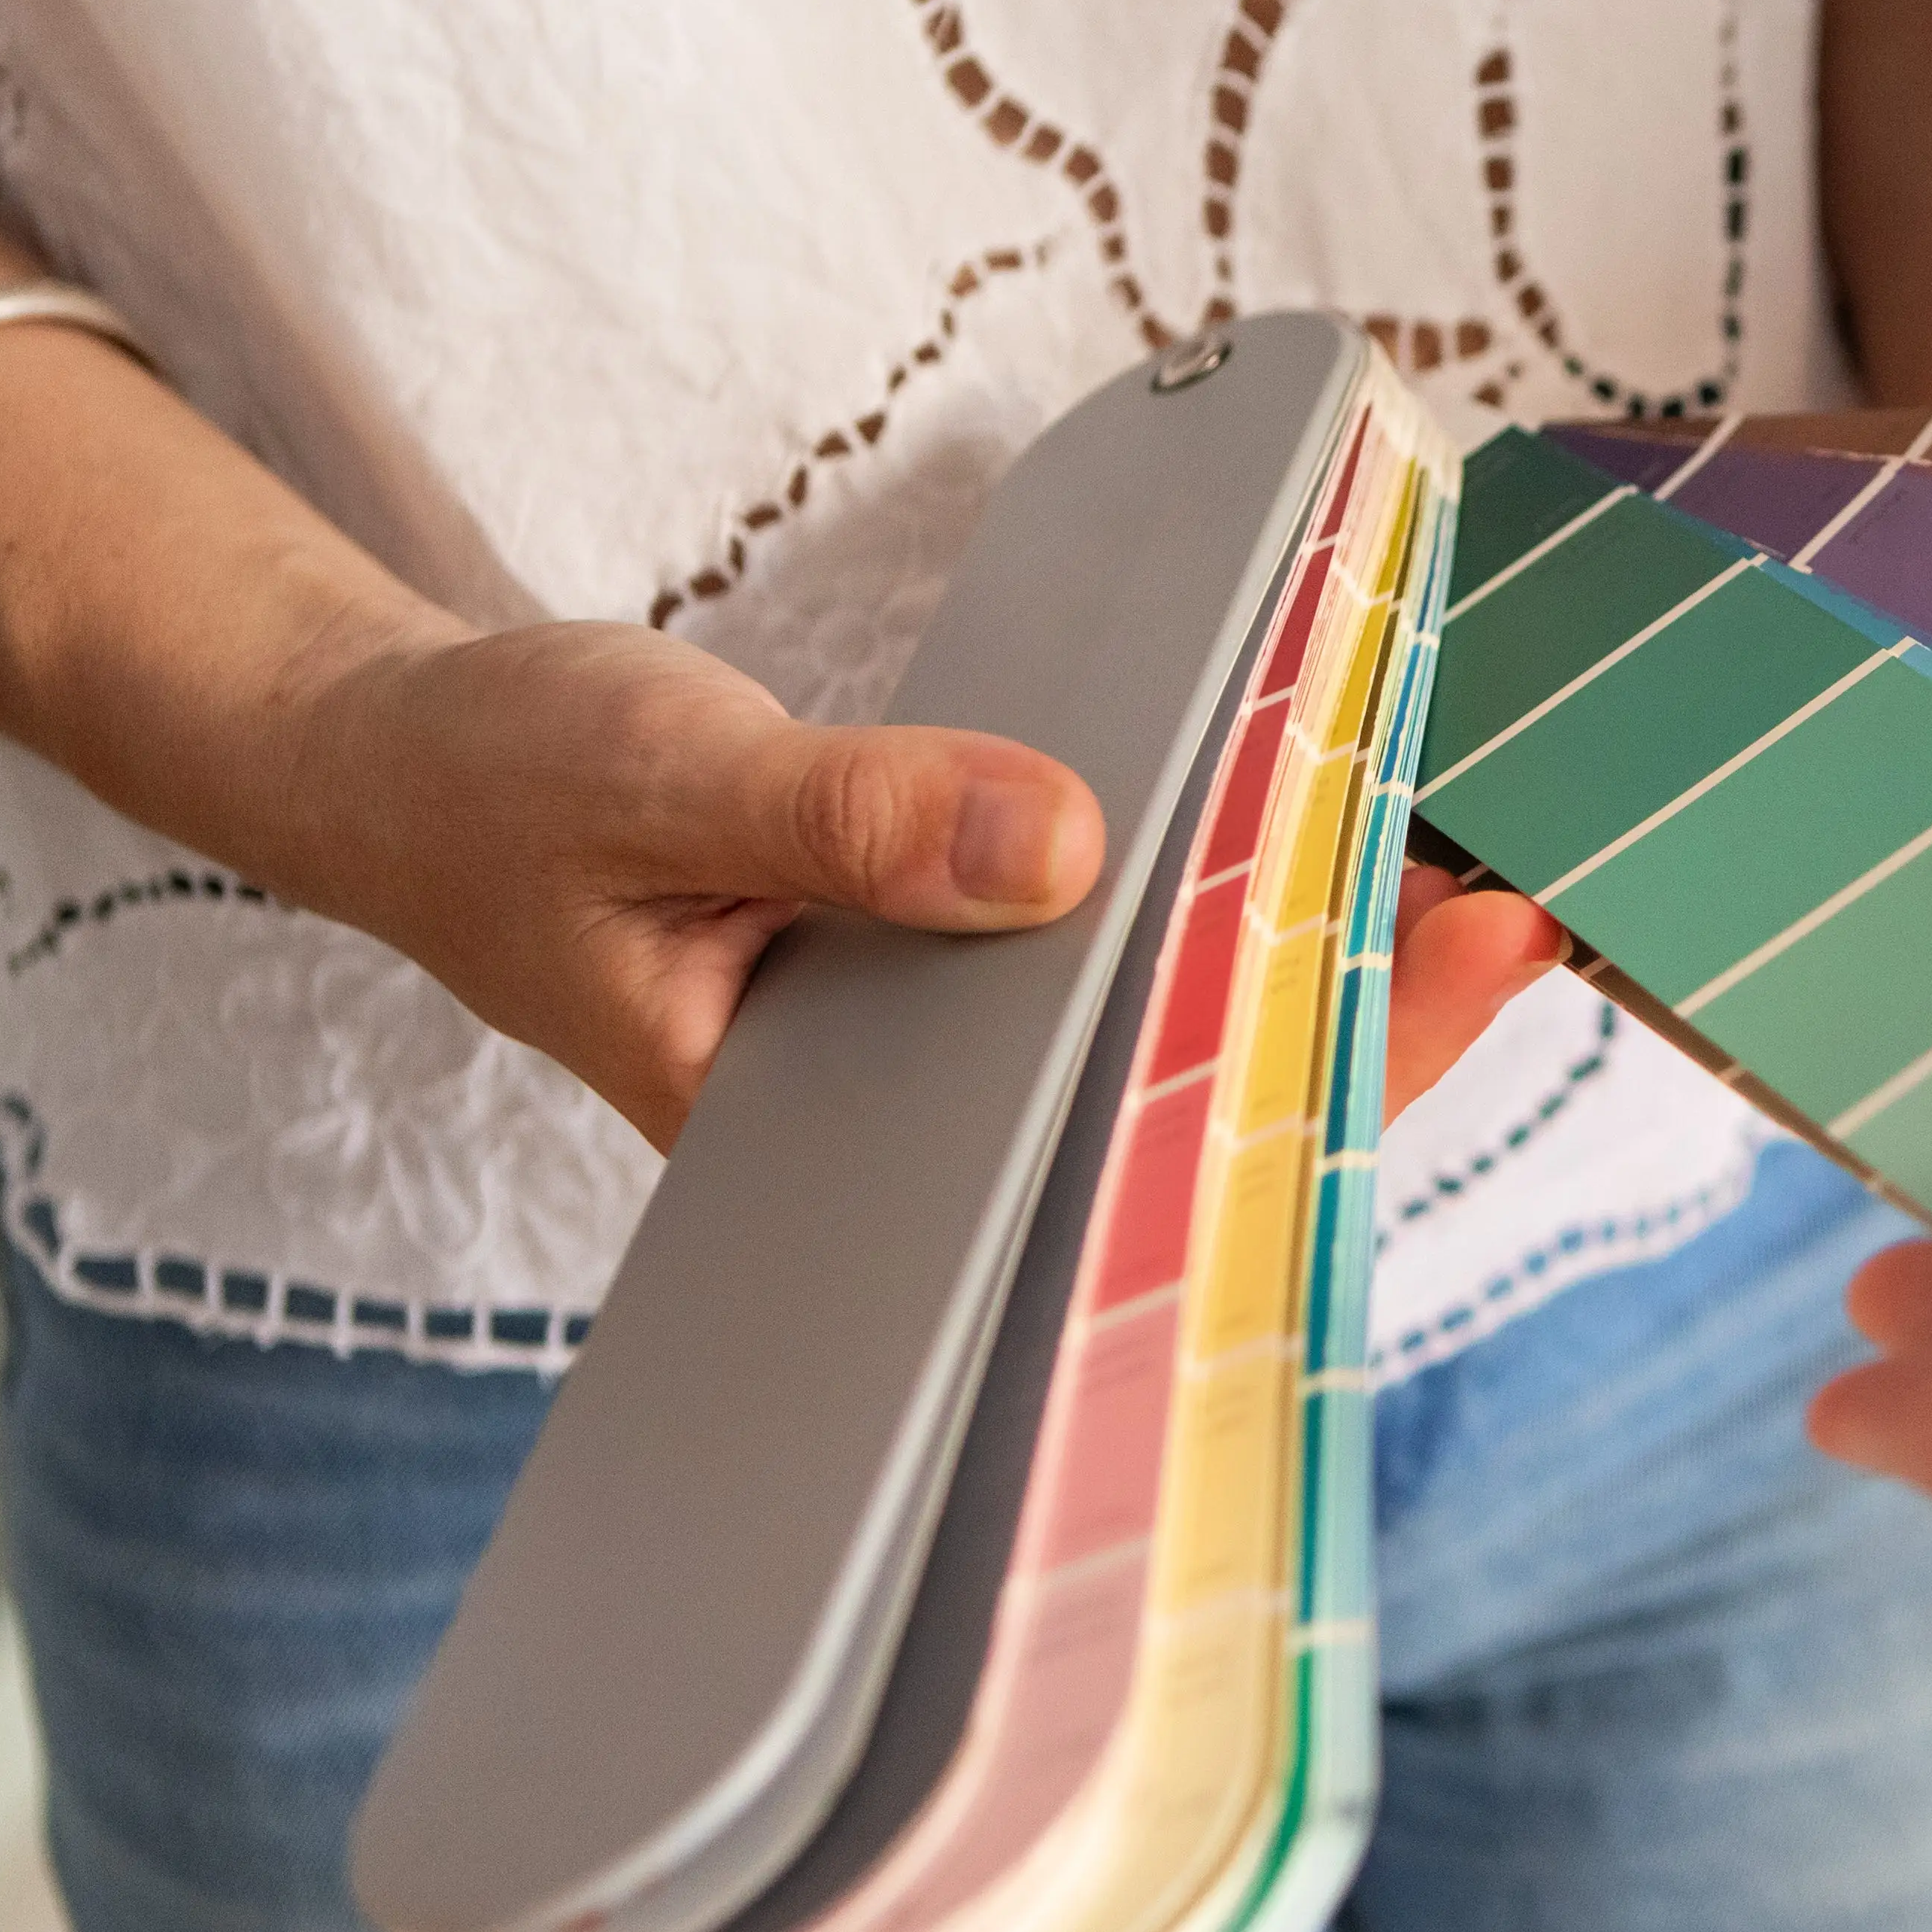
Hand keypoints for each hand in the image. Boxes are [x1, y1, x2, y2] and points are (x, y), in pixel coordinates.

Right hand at [272, 620, 1553, 1149]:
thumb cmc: (497, 789)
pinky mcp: (946, 972)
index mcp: (835, 1156)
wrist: (405, 769)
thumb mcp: (658, 777)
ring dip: (1315, 950)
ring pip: (1164, 1037)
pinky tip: (1330, 822)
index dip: (1296, 1080)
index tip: (1450, 968)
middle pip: (1179, 1117)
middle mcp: (914, 1135)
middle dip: (1364, 1018)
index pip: (1111, 1162)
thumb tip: (1054, 845)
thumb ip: (841, 818)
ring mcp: (936, 1058)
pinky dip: (1222, 887)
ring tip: (1480, 860)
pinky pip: (1115, 953)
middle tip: (1526, 909)